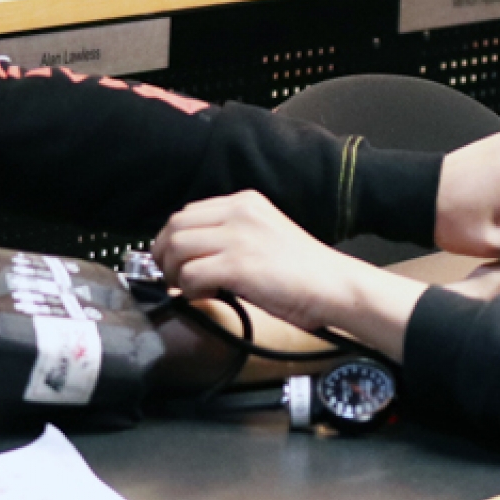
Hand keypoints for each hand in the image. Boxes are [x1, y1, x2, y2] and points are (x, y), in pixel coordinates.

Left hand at [155, 190, 431, 362]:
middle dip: (165, 256)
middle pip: (175, 226)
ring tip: (190, 289)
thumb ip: (231, 236)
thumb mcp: (264, 235)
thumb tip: (192, 255)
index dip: (173, 239)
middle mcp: (239, 213)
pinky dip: (190, 290)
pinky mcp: (238, 265)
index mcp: (245, 202)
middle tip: (172, 278)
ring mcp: (238, 237)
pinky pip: (191, 275)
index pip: (188, 213)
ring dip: (175, 274)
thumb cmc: (304, 272)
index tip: (174, 260)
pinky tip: (206, 297)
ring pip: (177, 248)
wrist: (335, 287)